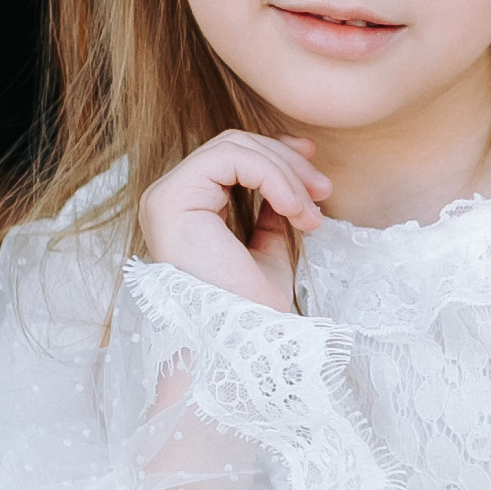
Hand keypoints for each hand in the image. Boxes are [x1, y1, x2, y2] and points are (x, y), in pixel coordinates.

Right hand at [140, 130, 329, 312]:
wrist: (241, 343)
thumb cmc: (252, 310)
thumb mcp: (269, 252)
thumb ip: (271, 216)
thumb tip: (287, 184)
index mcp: (188, 210)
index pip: (231, 157)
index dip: (276, 152)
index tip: (315, 168)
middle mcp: (169, 199)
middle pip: (235, 146)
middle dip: (288, 163)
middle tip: (325, 191)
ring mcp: (165, 198)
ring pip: (234, 147)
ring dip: (285, 173)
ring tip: (311, 212)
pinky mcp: (170, 200)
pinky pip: (229, 158)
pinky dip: (271, 175)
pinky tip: (294, 207)